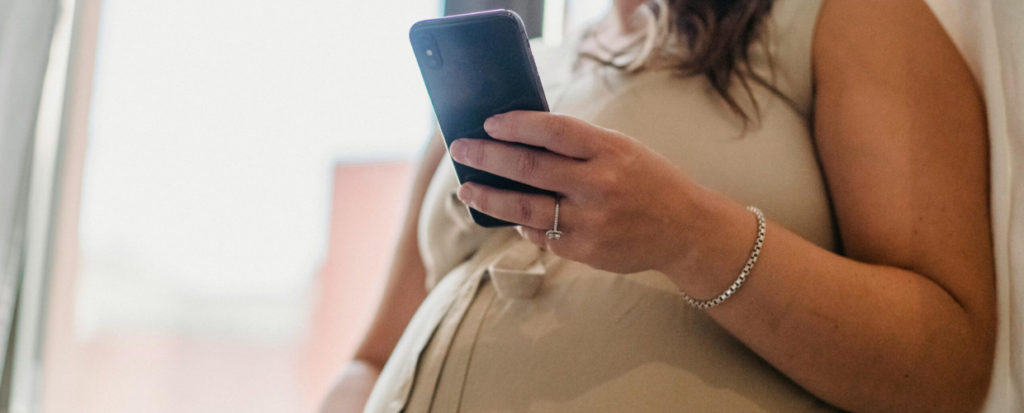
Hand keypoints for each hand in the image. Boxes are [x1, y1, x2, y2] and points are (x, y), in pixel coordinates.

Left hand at [449, 111, 711, 273]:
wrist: (685, 230)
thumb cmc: (647, 181)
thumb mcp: (622, 149)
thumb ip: (579, 145)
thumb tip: (520, 137)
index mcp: (610, 150)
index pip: (553, 131)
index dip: (517, 125)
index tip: (489, 122)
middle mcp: (599, 185)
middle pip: (529, 168)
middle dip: (487, 157)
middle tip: (461, 149)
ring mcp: (591, 221)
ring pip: (525, 208)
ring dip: (489, 197)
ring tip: (467, 188)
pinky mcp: (585, 250)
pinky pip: (542, 234)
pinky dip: (523, 223)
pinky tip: (511, 215)